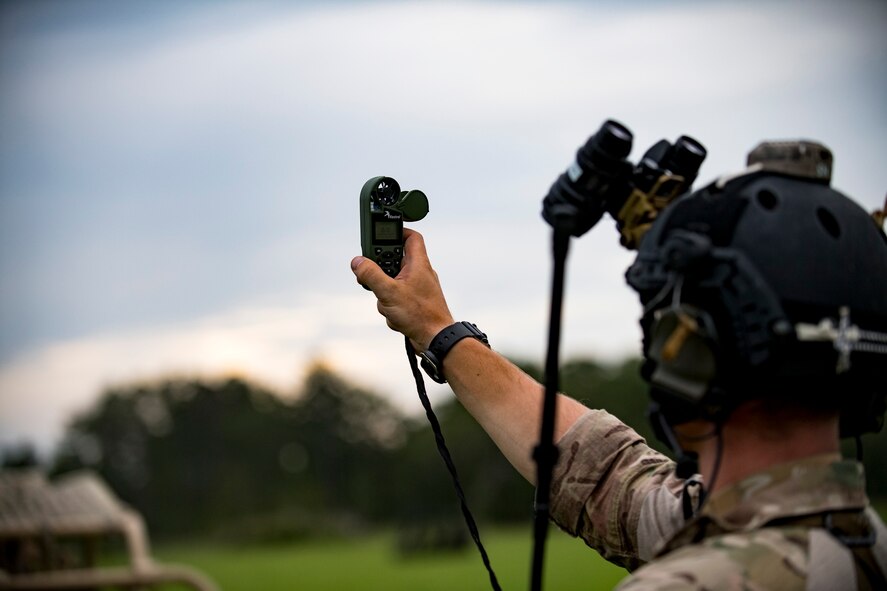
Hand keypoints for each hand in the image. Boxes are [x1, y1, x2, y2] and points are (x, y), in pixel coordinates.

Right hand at [351, 229, 454, 349]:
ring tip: (388, 303)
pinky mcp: (415, 302)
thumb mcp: (388, 292)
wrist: (435, 339)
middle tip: (374, 279)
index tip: (382, 235)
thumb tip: (358, 262)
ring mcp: (418, 288)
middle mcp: (420, 273)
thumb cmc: (420, 315)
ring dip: (384, 293)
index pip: (412, 237)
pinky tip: (394, 315)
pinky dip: (391, 305)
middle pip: (396, 261)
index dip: (397, 232)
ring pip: (393, 282)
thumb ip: (371, 275)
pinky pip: (396, 297)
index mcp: (418, 264)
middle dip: (381, 272)